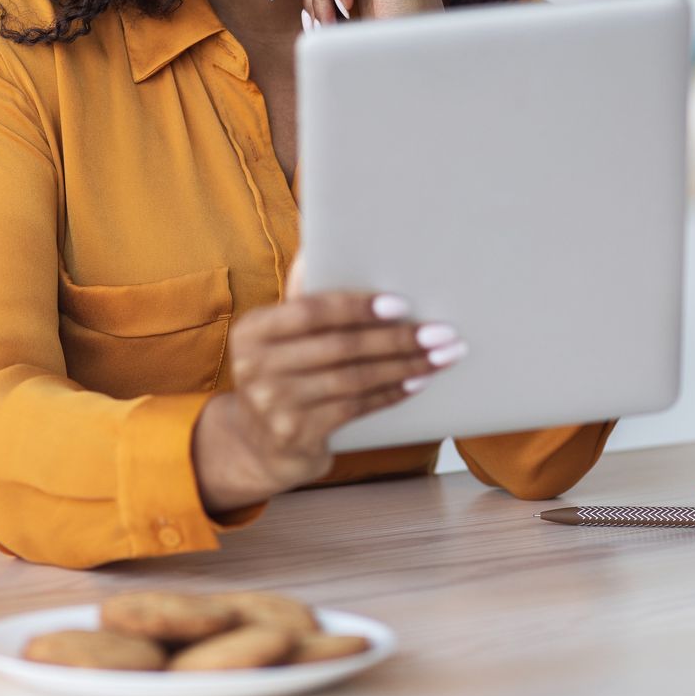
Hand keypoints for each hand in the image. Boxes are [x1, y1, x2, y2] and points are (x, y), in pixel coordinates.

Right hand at [192, 272, 467, 514]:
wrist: (259, 445)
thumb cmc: (282, 375)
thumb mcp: (278, 338)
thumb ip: (302, 301)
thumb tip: (316, 250)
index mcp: (252, 330)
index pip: (311, 311)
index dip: (357, 306)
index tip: (402, 304)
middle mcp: (256, 366)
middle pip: (340, 347)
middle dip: (398, 338)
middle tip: (442, 332)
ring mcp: (273, 404)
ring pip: (354, 379)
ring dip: (405, 366)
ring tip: (442, 357)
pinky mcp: (295, 434)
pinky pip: (355, 408)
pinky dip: (391, 393)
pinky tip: (418, 381)